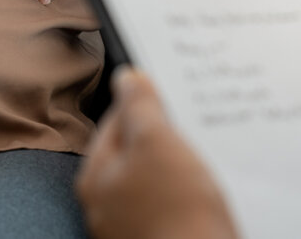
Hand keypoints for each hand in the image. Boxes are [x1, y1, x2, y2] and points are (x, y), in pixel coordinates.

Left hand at [77, 68, 238, 238]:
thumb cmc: (177, 209)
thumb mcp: (157, 141)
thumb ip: (140, 105)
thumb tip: (128, 76)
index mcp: (95, 176)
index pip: (114, 121)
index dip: (144, 103)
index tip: (173, 95)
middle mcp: (106, 205)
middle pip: (134, 151)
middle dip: (164, 136)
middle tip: (194, 126)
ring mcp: (131, 227)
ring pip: (155, 180)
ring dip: (178, 166)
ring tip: (204, 158)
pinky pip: (170, 205)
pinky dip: (186, 194)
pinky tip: (205, 191)